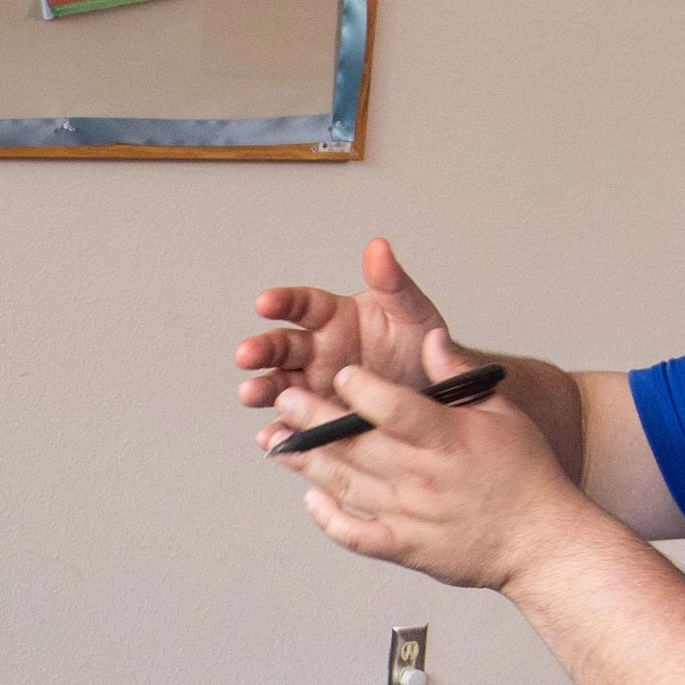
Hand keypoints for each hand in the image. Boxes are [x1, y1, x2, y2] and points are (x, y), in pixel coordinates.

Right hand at [240, 236, 453, 425]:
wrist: (437, 398)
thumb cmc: (421, 349)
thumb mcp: (411, 313)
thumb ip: (392, 283)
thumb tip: (380, 249)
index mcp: (333, 318)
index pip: (301, 306)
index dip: (282, 303)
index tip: (265, 303)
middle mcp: (317, 351)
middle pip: (281, 347)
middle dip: (261, 350)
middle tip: (246, 355)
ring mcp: (315, 387)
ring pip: (279, 386)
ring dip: (262, 389)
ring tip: (250, 393)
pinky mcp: (319, 421)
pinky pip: (296, 426)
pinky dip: (281, 433)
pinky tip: (272, 436)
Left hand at [287, 318, 589, 590]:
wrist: (540, 543)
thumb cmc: (526, 476)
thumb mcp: (504, 414)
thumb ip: (460, 376)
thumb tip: (429, 338)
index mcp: (449, 439)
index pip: (394, 409)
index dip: (362, 390)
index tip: (341, 373)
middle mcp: (424, 476)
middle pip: (356, 444)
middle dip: (313, 419)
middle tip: (285, 400)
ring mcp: (411, 515)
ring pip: (346, 485)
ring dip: (308, 463)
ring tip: (279, 442)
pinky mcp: (405, 547)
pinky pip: (354, 533)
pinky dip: (327, 517)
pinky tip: (311, 497)